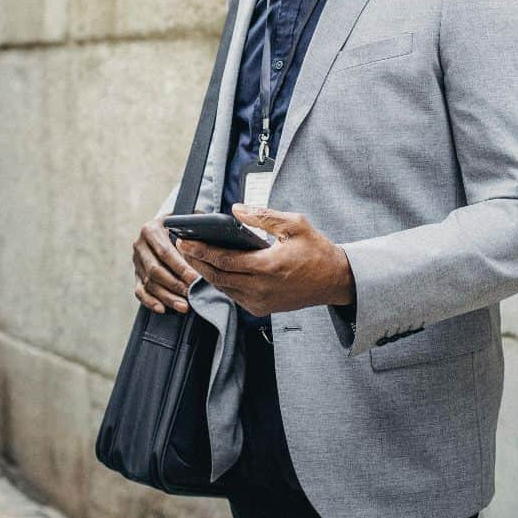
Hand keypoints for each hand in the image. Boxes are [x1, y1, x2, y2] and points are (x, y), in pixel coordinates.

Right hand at [132, 210, 201, 313]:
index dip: (180, 267)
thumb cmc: (180, 225)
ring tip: (183, 306)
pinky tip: (162, 309)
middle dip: (175, 285)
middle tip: (191, 294)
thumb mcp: (184, 219)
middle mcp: (139, 245)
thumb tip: (209, 231)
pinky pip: (140, 291)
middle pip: (155, 270)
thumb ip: (194, 224)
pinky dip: (150, 302)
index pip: (164, 252)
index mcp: (150, 229)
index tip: (195, 278)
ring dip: (166, 297)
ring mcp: (136, 261)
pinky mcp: (136, 275)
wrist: (164, 227)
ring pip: (148, 284)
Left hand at [175, 204, 355, 315]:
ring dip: (206, 272)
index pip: (224, 260)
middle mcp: (261, 288)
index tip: (185, 241)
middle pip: (217, 276)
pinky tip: (214, 269)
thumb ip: (263, 216)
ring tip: (193, 256)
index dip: (201, 250)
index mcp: (268, 266)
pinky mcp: (262, 308)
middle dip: (196, 261)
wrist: (335, 280)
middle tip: (182, 246)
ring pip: (223, 288)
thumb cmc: (317, 251)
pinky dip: (221, 282)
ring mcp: (260, 302)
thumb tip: (236, 209)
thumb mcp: (294, 224)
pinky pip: (234, 295)